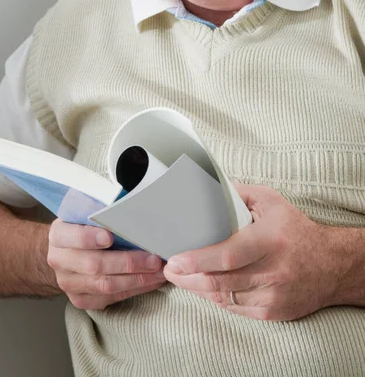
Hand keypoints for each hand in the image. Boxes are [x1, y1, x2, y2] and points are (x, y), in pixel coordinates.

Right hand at [48, 219, 165, 309]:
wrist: (65, 252)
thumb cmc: (83, 227)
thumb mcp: (84, 213)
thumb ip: (100, 212)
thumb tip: (133, 206)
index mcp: (59, 234)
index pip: (72, 236)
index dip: (89, 237)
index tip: (109, 236)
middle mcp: (60, 261)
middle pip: (94, 265)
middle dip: (127, 262)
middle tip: (153, 259)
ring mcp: (69, 283)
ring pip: (105, 285)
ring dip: (136, 279)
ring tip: (159, 272)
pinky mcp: (81, 299)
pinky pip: (110, 298)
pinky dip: (134, 290)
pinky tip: (150, 282)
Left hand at [164, 184, 339, 320]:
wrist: (331, 265)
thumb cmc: (295, 230)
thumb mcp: (270, 202)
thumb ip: (237, 194)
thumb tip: (206, 189)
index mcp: (270, 241)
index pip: (228, 254)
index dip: (198, 260)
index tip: (175, 259)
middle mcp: (272, 272)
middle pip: (220, 281)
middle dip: (188, 278)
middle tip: (170, 269)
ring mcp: (272, 296)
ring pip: (224, 297)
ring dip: (198, 289)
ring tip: (181, 277)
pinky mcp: (272, 313)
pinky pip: (234, 308)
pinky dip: (216, 297)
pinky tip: (205, 287)